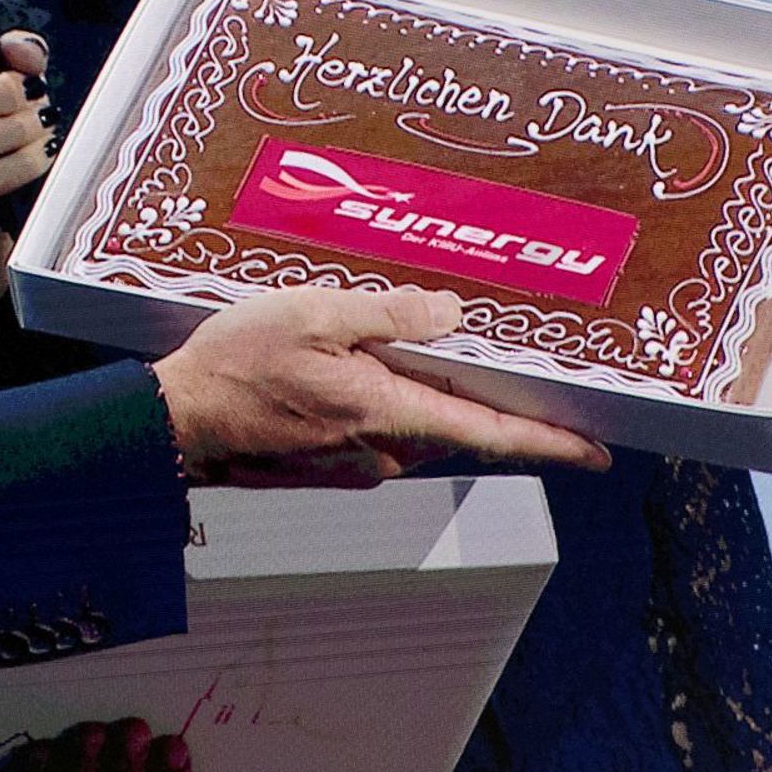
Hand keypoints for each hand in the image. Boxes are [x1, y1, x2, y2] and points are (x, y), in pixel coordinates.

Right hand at [153, 286, 612, 486]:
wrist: (174, 420)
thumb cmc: (236, 365)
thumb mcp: (316, 313)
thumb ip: (391, 314)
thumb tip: (453, 316)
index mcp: (387, 411)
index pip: (488, 433)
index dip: (549, 443)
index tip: (596, 452)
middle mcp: (381, 446)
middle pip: (453, 417)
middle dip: (480, 390)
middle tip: (502, 355)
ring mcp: (356, 459)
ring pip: (412, 415)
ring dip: (419, 384)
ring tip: (401, 338)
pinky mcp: (332, 459)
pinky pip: (378, 421)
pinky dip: (382, 392)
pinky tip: (351, 359)